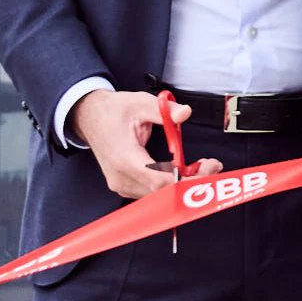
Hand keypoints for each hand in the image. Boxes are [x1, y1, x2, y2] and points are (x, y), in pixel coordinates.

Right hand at [75, 88, 211, 201]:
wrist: (89, 117)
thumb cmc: (112, 112)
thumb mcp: (140, 103)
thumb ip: (164, 110)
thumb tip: (184, 113)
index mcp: (125, 159)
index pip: (160, 181)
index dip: (187, 179)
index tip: (207, 168)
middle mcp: (122, 177)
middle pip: (163, 193)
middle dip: (192, 181)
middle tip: (212, 166)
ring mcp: (122, 185)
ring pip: (159, 197)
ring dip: (183, 184)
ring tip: (202, 167)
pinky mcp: (125, 186)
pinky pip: (152, 193)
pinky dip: (171, 185)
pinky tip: (185, 172)